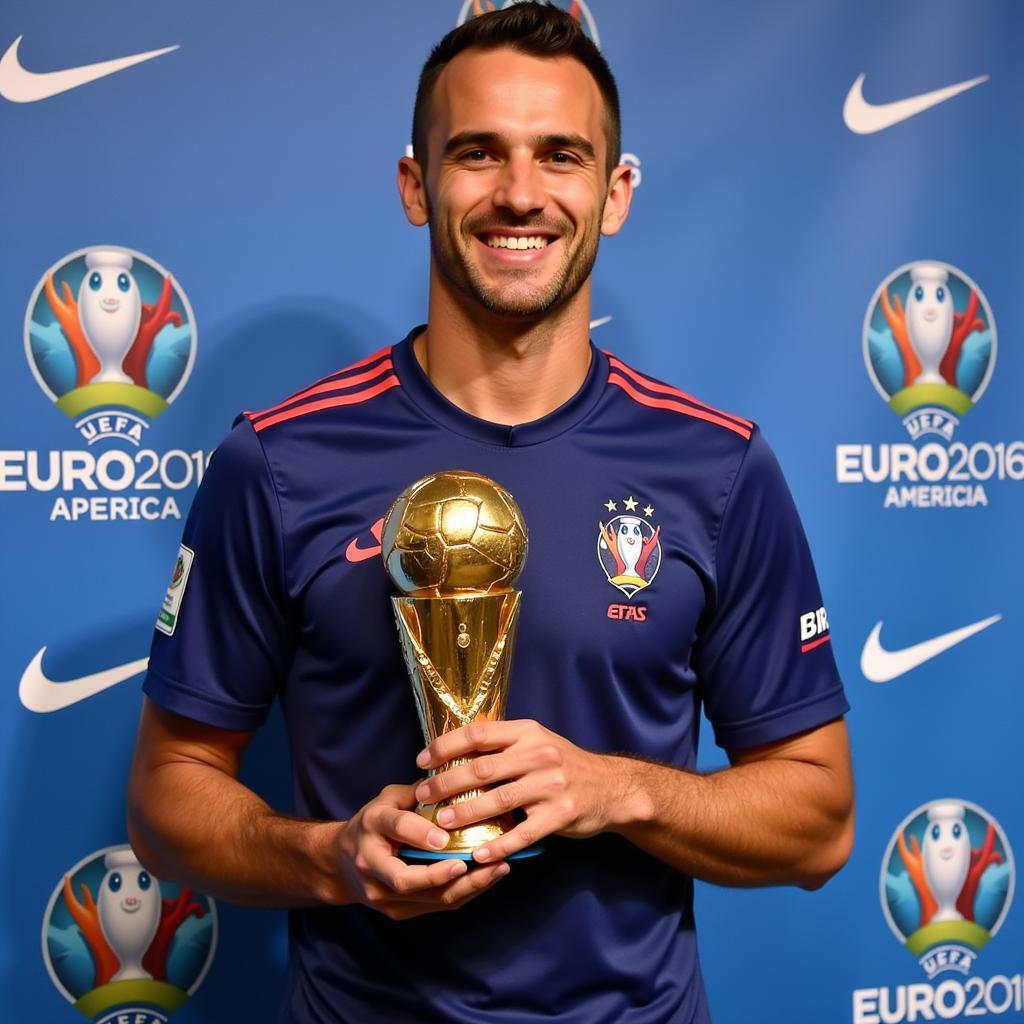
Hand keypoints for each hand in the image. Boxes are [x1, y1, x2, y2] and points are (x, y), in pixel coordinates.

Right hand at [336, 783, 508, 919]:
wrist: (341, 863)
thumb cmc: (374, 823)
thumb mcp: (388, 798)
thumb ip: (418, 792)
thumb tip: (458, 779)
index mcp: (371, 826)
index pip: (395, 828)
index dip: (419, 834)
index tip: (445, 838)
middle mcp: (371, 864)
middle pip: (406, 879)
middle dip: (444, 875)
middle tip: (480, 862)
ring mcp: (381, 895)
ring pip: (426, 899)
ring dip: (465, 887)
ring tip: (497, 869)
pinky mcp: (397, 912)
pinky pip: (435, 906)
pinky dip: (464, 894)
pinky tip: (487, 879)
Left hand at [414, 720, 627, 863]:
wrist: (611, 788)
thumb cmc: (563, 765)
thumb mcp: (536, 742)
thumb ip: (502, 745)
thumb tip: (452, 752)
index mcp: (527, 732)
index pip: (478, 733)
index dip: (446, 746)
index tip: (422, 761)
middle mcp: (539, 755)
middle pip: (482, 768)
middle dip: (447, 783)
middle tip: (423, 796)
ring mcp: (551, 786)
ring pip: (499, 800)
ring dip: (466, 813)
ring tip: (442, 824)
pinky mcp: (561, 815)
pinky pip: (523, 833)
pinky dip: (499, 845)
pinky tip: (479, 854)